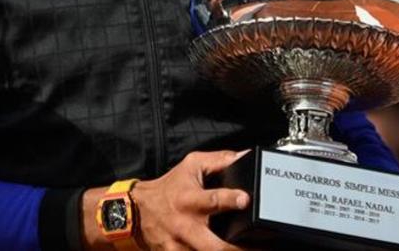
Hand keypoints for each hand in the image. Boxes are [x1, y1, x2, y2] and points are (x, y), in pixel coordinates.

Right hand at [131, 150, 249, 250]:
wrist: (136, 211)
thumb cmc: (169, 188)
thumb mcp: (190, 166)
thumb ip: (219, 160)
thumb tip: (245, 156)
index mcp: (190, 199)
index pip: (212, 200)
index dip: (230, 200)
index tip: (246, 200)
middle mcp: (186, 225)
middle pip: (215, 246)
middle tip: (262, 248)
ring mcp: (180, 246)